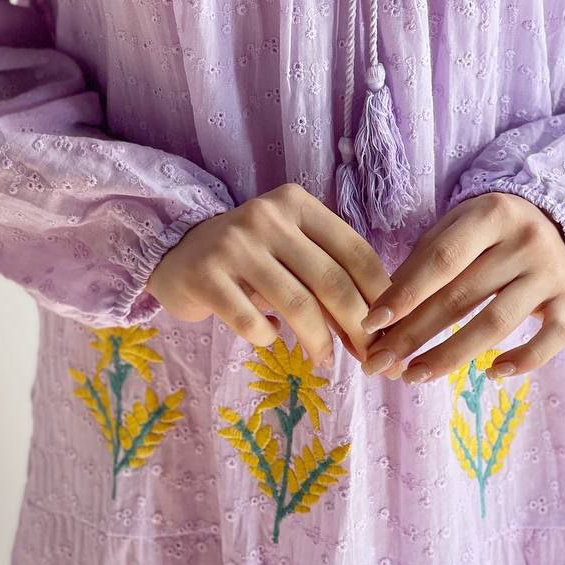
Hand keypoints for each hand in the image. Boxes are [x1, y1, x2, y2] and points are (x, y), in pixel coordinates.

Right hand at [146, 182, 398, 369]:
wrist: (176, 249)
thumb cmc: (249, 255)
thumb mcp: (289, 248)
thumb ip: (326, 274)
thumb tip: (377, 329)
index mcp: (296, 203)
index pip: (354, 251)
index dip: (379, 296)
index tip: (388, 331)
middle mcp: (267, 216)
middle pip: (331, 281)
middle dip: (358, 328)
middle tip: (368, 359)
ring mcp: (234, 244)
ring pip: (296, 305)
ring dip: (318, 343)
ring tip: (323, 360)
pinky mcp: (206, 275)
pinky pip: (251, 321)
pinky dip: (267, 338)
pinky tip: (268, 338)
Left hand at [359, 191, 564, 383]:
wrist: (552, 219)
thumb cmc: (486, 230)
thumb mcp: (453, 229)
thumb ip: (422, 264)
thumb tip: (383, 315)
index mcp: (489, 215)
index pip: (440, 260)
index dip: (405, 294)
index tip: (372, 324)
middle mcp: (524, 241)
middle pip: (461, 296)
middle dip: (415, 334)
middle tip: (381, 362)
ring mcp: (552, 272)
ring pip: (496, 324)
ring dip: (451, 356)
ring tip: (415, 375)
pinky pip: (552, 339)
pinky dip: (523, 361)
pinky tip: (490, 375)